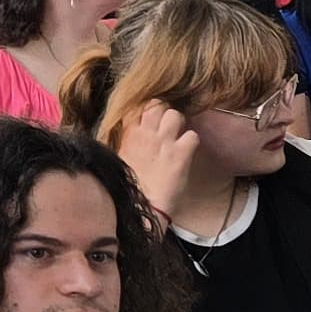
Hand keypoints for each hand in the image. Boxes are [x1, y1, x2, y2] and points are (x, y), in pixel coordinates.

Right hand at [112, 100, 201, 226]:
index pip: (138, 106)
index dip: (145, 111)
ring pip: (176, 114)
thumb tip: (129, 138)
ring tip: (177, 136)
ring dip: (178, 124)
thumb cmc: (126, 187)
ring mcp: (165, 142)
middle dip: (163, 112)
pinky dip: (192, 142)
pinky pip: (193, 136)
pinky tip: (187, 151)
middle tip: (166, 126)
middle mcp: (147, 133)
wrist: (141, 206)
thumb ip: (125, 144)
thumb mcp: (117, 159)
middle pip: (157, 104)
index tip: (148, 120)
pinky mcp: (182, 154)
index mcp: (129, 134)